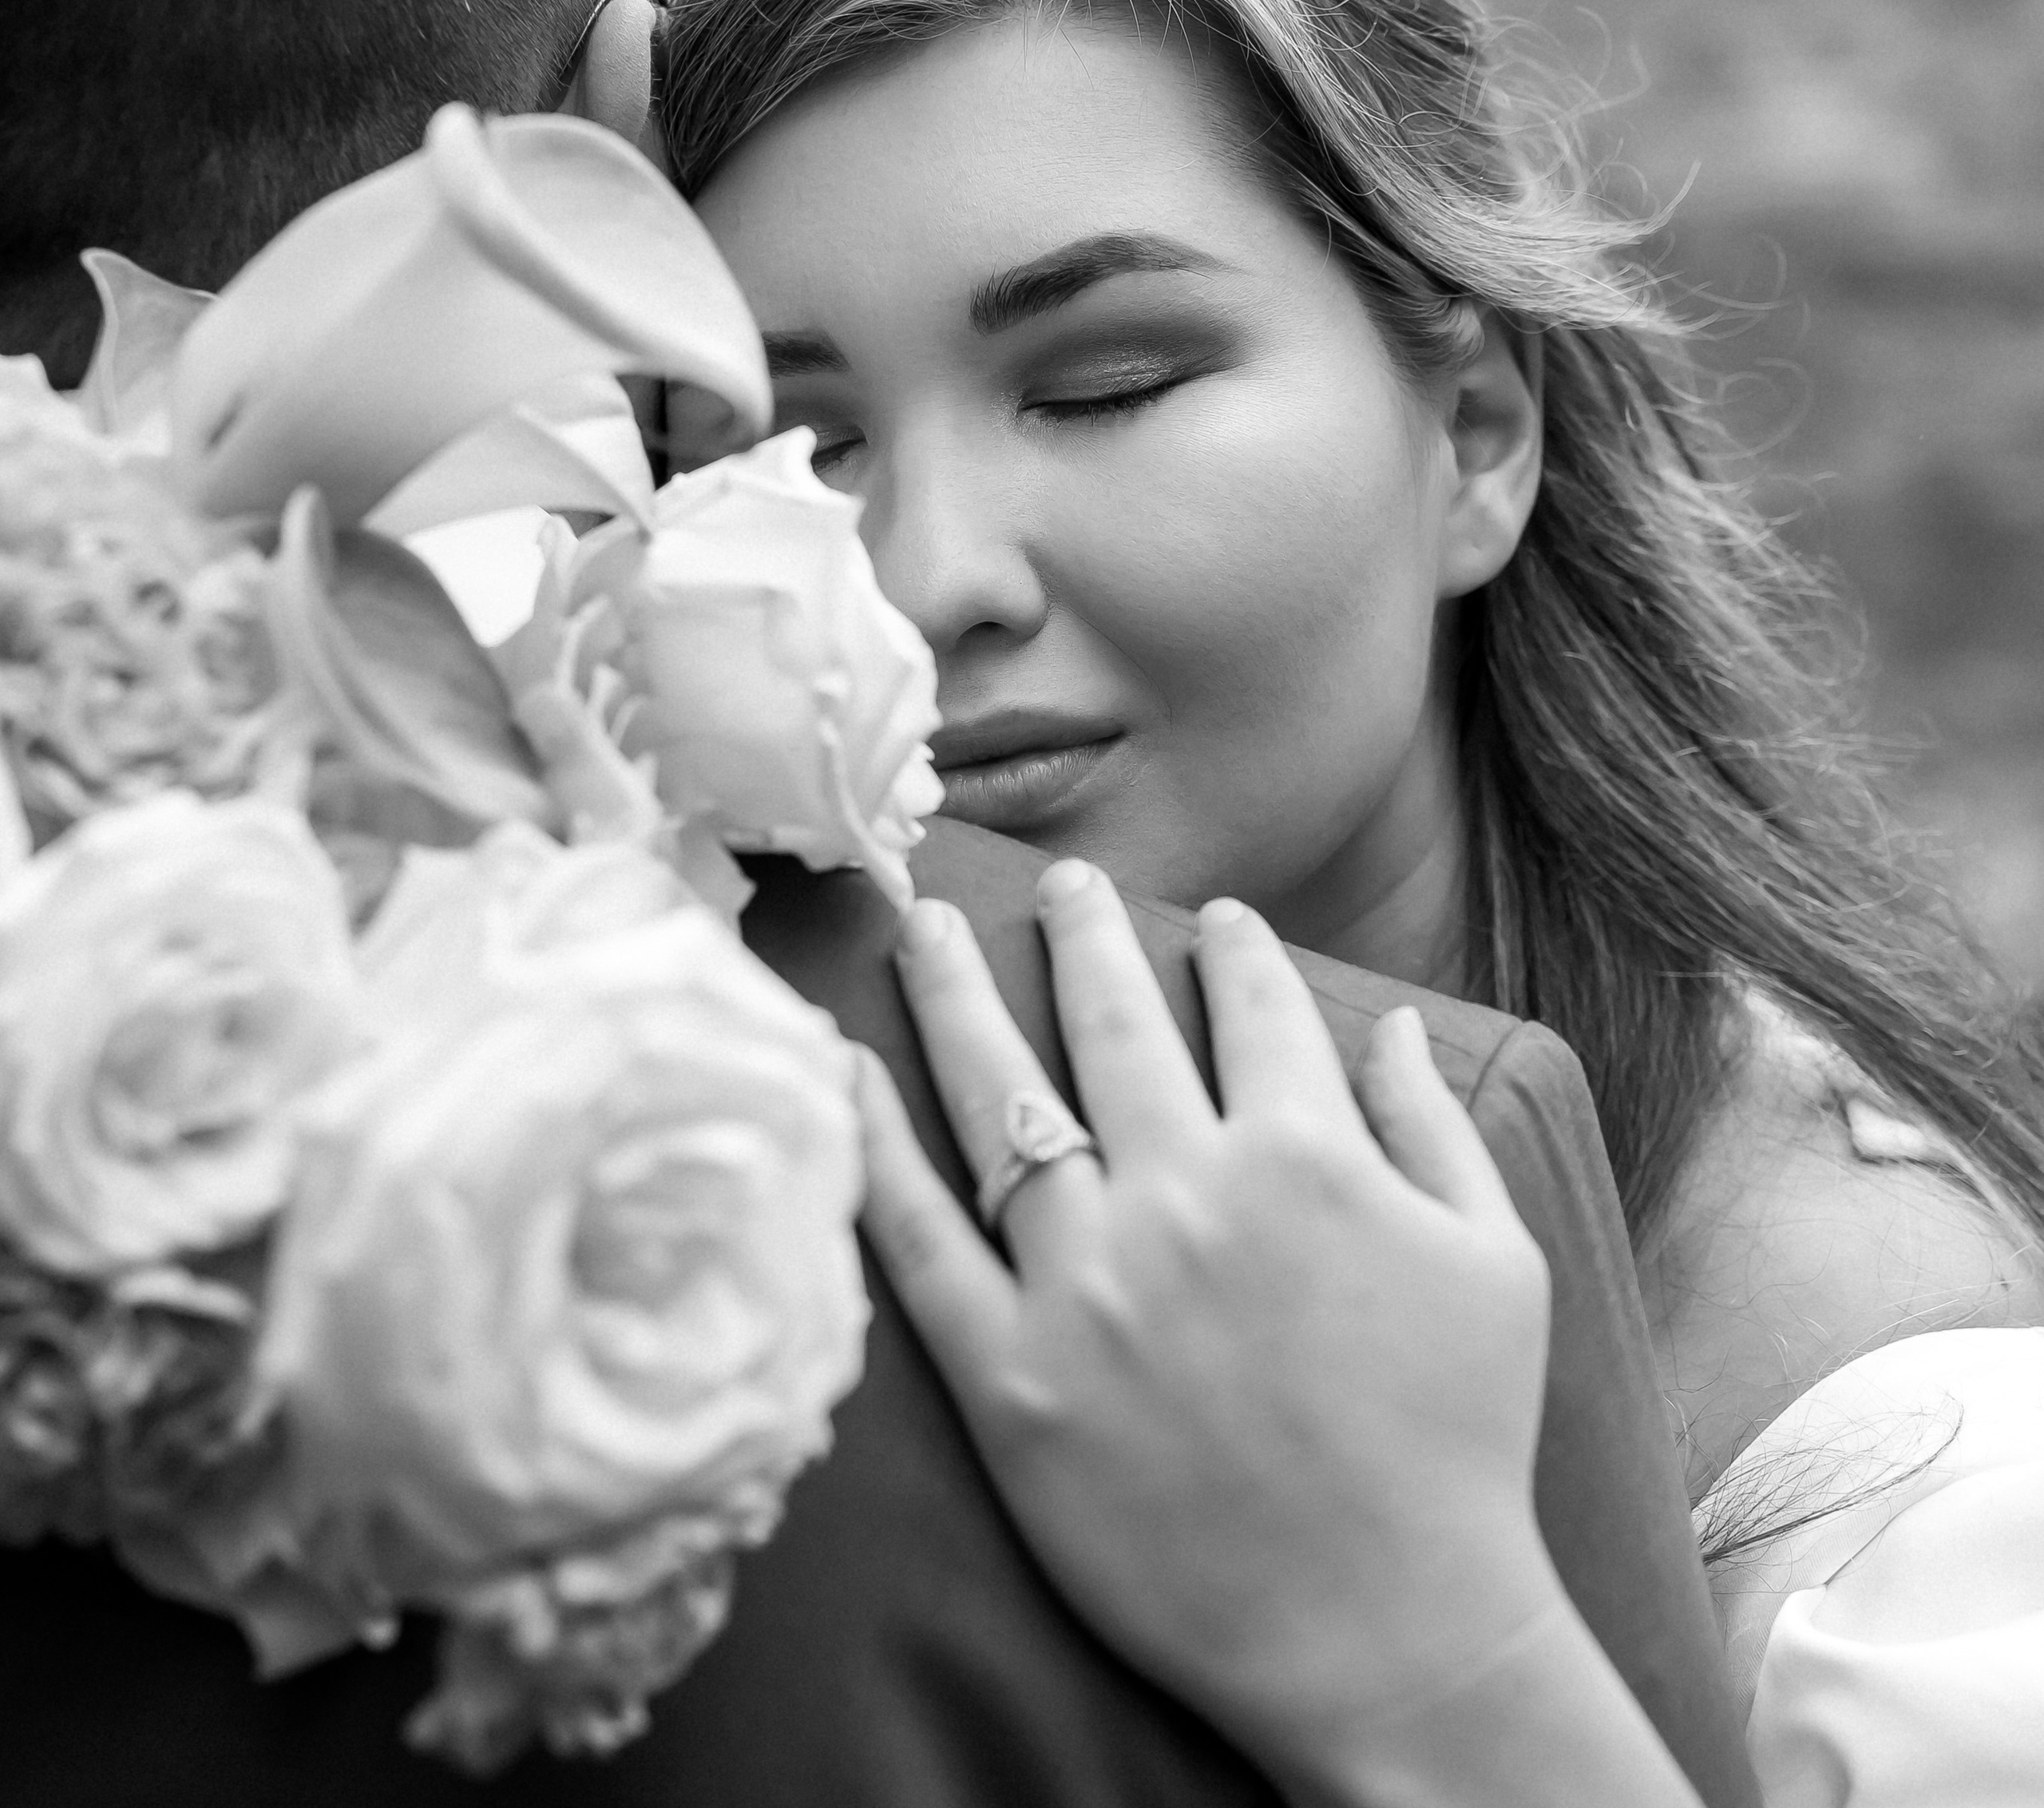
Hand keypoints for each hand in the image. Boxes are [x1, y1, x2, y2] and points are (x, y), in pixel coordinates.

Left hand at [856, 858, 1561, 1795]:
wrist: (1388, 1634)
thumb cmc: (1460, 1445)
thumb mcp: (1497, 1263)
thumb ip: (1436, 1127)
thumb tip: (1393, 1022)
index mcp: (1305, 1159)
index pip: (1255, 1010)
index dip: (1235, 950)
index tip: (1216, 918)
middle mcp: (1185, 1196)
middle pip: (1112, 1023)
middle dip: (1086, 931)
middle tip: (1061, 880)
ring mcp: (1088, 1285)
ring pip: (1000, 1100)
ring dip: (957, 994)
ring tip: (923, 923)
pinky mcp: (1012, 1377)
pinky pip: (920, 1238)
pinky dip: (876, 1145)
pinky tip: (848, 1067)